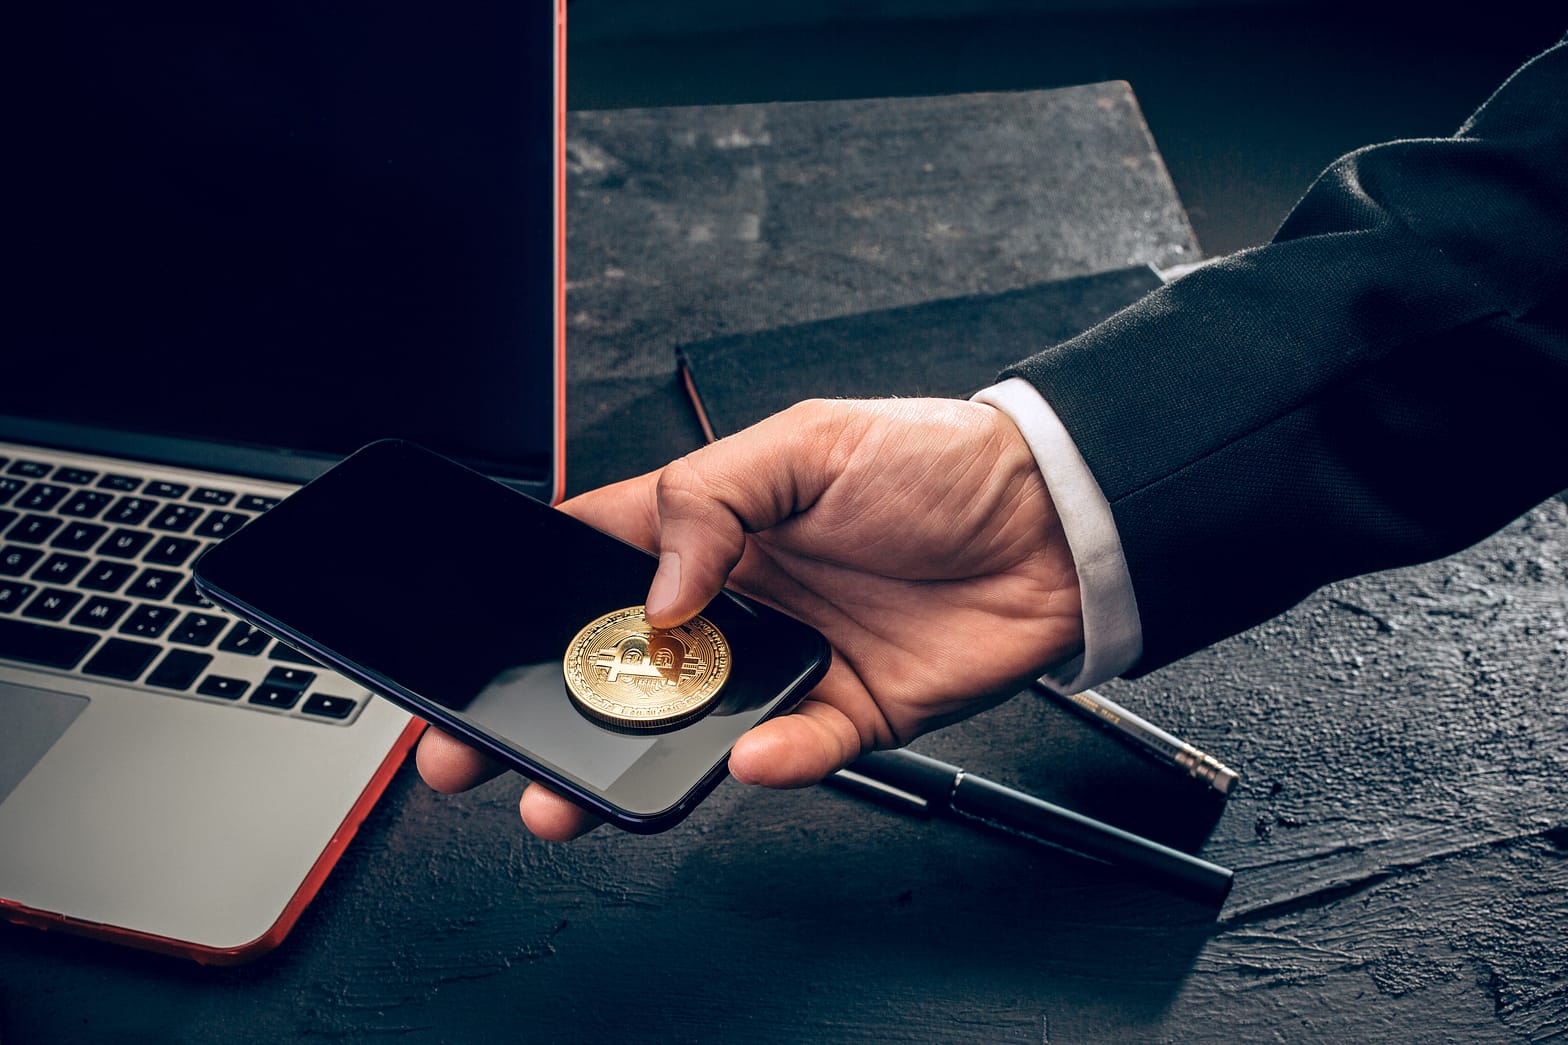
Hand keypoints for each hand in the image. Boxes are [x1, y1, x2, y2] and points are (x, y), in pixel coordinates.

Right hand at [416, 397, 1083, 838]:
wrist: (1056, 521)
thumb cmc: (936, 460)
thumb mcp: (805, 443)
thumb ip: (709, 503)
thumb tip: (655, 593)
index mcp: (711, 526)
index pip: (594, 565)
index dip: (527, 603)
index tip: (472, 644)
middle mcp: (737, 602)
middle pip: (618, 667)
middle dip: (547, 709)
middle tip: (482, 751)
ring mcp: (786, 663)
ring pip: (686, 729)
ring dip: (630, 764)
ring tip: (574, 794)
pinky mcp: (846, 714)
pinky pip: (793, 752)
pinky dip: (769, 761)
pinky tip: (747, 755)